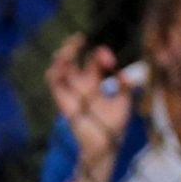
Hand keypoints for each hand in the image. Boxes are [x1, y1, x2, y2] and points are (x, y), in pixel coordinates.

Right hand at [46, 34, 133, 174]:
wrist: (106, 145)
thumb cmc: (115, 124)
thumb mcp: (124, 102)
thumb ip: (125, 87)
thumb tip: (125, 74)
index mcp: (95, 82)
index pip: (93, 60)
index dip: (100, 54)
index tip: (111, 61)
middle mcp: (81, 84)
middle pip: (71, 59)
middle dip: (72, 46)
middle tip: (79, 37)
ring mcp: (71, 93)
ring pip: (58, 70)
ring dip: (61, 58)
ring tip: (68, 50)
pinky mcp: (65, 104)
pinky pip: (55, 88)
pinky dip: (55, 75)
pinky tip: (61, 67)